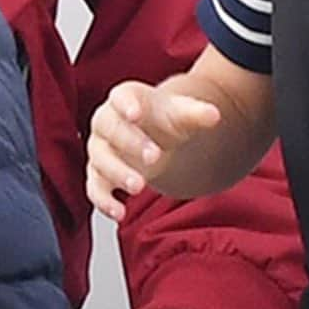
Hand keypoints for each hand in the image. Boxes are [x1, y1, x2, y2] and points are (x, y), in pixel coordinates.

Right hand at [86, 81, 220, 220]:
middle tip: (155, 157)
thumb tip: (214, 115)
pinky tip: (120, 213)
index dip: (127, 104)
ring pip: (102, 161)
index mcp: (126, 97)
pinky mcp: (98, 175)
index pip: (122, 96)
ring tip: (140, 186)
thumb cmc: (166, 118)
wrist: (157, 135)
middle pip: (113, 130)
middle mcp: (107, 121)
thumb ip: (197, 113)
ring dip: (119, 174)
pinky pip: (94, 188)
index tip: (136, 113)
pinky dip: (104, 201)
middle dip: (133, 144)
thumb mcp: (182, 112)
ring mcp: (100, 149)